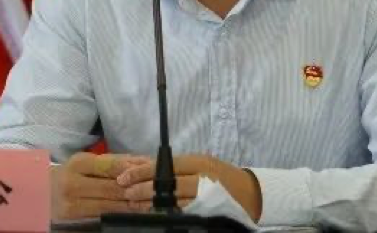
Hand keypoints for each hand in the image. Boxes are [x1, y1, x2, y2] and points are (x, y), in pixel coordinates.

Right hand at [52, 152, 152, 218]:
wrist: (42, 192)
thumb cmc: (71, 173)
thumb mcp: (88, 162)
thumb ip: (113, 162)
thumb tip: (141, 162)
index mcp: (78, 163)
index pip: (110, 166)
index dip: (131, 171)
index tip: (150, 175)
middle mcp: (73, 183)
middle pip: (111, 188)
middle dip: (135, 191)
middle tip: (155, 193)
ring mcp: (72, 204)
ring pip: (108, 205)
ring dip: (131, 205)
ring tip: (149, 204)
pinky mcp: (73, 218)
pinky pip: (101, 215)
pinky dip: (119, 213)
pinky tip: (131, 212)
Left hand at [117, 154, 262, 221]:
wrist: (250, 194)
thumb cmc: (221, 175)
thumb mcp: (201, 164)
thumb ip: (177, 167)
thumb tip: (146, 167)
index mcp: (198, 162)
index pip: (165, 166)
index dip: (143, 171)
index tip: (125, 176)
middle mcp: (202, 178)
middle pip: (167, 184)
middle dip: (143, 189)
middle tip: (126, 192)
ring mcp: (205, 197)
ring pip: (172, 201)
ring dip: (150, 203)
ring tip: (134, 205)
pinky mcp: (207, 212)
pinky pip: (182, 212)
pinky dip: (166, 212)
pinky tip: (154, 213)